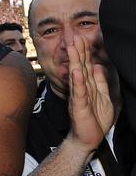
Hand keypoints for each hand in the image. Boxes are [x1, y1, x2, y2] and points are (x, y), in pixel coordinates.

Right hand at [66, 35, 113, 152]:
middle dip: (78, 51)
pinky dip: (77, 81)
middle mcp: (81, 88)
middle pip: (79, 66)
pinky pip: (79, 92)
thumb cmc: (94, 119)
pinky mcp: (79, 105)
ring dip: (74, 61)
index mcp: (87, 86)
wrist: (87, 138)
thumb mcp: (103, 97)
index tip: (83, 38)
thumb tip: (98, 66)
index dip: (85, 52)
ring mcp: (79, 96)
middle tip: (75, 37)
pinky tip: (76, 71)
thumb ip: (100, 82)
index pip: (85, 65)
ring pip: (76, 76)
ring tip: (73, 48)